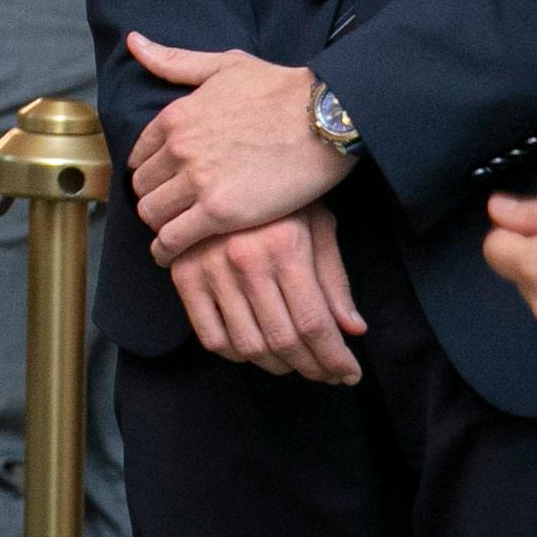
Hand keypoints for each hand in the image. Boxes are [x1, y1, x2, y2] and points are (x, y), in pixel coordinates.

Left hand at [125, 35, 350, 262]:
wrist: (325, 117)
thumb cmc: (281, 89)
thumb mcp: (223, 65)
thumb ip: (174, 61)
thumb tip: (133, 42)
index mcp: (175, 117)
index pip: (138, 156)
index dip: (148, 173)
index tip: (162, 184)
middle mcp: (178, 148)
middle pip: (142, 188)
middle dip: (154, 200)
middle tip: (171, 212)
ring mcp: (197, 181)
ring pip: (152, 214)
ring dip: (160, 225)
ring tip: (175, 233)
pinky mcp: (220, 212)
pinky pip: (174, 239)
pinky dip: (168, 251)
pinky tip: (173, 256)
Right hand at [165, 205, 365, 382]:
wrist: (223, 161)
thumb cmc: (282, 195)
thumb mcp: (318, 225)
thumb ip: (334, 280)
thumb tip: (353, 329)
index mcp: (285, 246)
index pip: (314, 324)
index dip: (335, 359)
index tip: (350, 375)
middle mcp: (245, 259)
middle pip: (283, 340)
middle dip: (312, 368)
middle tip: (327, 374)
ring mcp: (209, 268)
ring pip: (248, 345)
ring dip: (277, 366)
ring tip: (294, 362)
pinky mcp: (184, 275)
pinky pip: (210, 337)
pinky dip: (236, 354)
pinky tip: (255, 348)